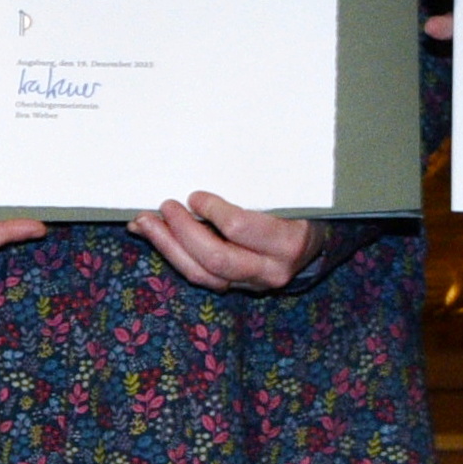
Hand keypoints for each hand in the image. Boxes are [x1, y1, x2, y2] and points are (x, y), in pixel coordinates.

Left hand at [133, 194, 316, 291]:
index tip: (195, 195)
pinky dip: (172, 253)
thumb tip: (210, 177)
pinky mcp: (234, 286)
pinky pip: (198, 275)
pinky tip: (154, 234)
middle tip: (164, 206)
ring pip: (201, 273)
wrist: (319, 244)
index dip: (212, 211)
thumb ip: (260, 186)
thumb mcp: (292, 194)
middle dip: (182, 231)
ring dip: (167, 246)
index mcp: (289, 242)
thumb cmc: (304, 208)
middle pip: (215, 258)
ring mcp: (250, 283)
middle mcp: (270, 269)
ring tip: (143, 223)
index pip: (239, 229)